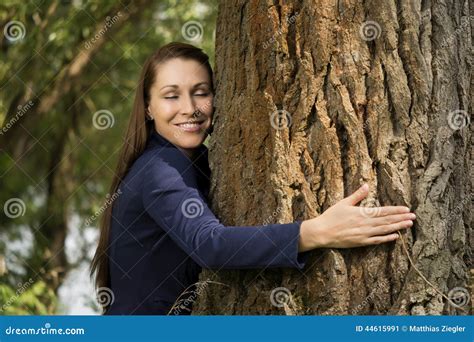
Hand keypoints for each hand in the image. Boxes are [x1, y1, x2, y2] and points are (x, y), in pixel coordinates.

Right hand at [299, 184, 415, 250]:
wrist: (322, 232)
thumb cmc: (331, 216)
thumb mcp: (343, 203)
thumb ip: (357, 195)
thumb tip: (366, 185)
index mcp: (361, 212)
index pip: (383, 211)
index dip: (396, 210)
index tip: (406, 209)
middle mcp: (365, 224)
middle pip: (387, 220)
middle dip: (401, 218)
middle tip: (413, 217)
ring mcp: (364, 234)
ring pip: (385, 230)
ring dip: (398, 227)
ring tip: (409, 224)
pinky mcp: (361, 242)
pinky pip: (377, 240)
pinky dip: (387, 238)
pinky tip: (396, 236)